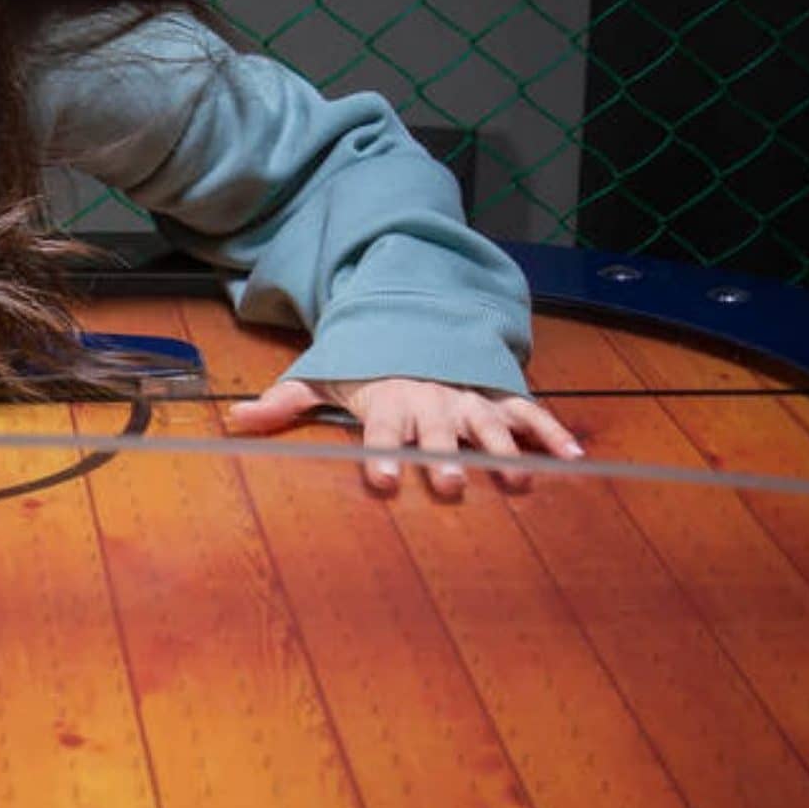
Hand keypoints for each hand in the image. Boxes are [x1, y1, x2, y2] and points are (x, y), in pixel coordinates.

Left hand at [225, 375, 583, 498]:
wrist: (416, 321)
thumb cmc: (367, 365)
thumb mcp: (325, 378)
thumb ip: (285, 402)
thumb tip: (234, 419)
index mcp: (389, 400)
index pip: (383, 430)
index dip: (383, 453)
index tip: (384, 480)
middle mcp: (432, 399)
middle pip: (440, 431)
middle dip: (445, 457)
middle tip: (451, 486)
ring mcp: (469, 397)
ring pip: (489, 425)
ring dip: (504, 452)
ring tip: (518, 481)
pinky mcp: (500, 395)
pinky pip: (529, 414)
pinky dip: (553, 435)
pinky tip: (574, 462)